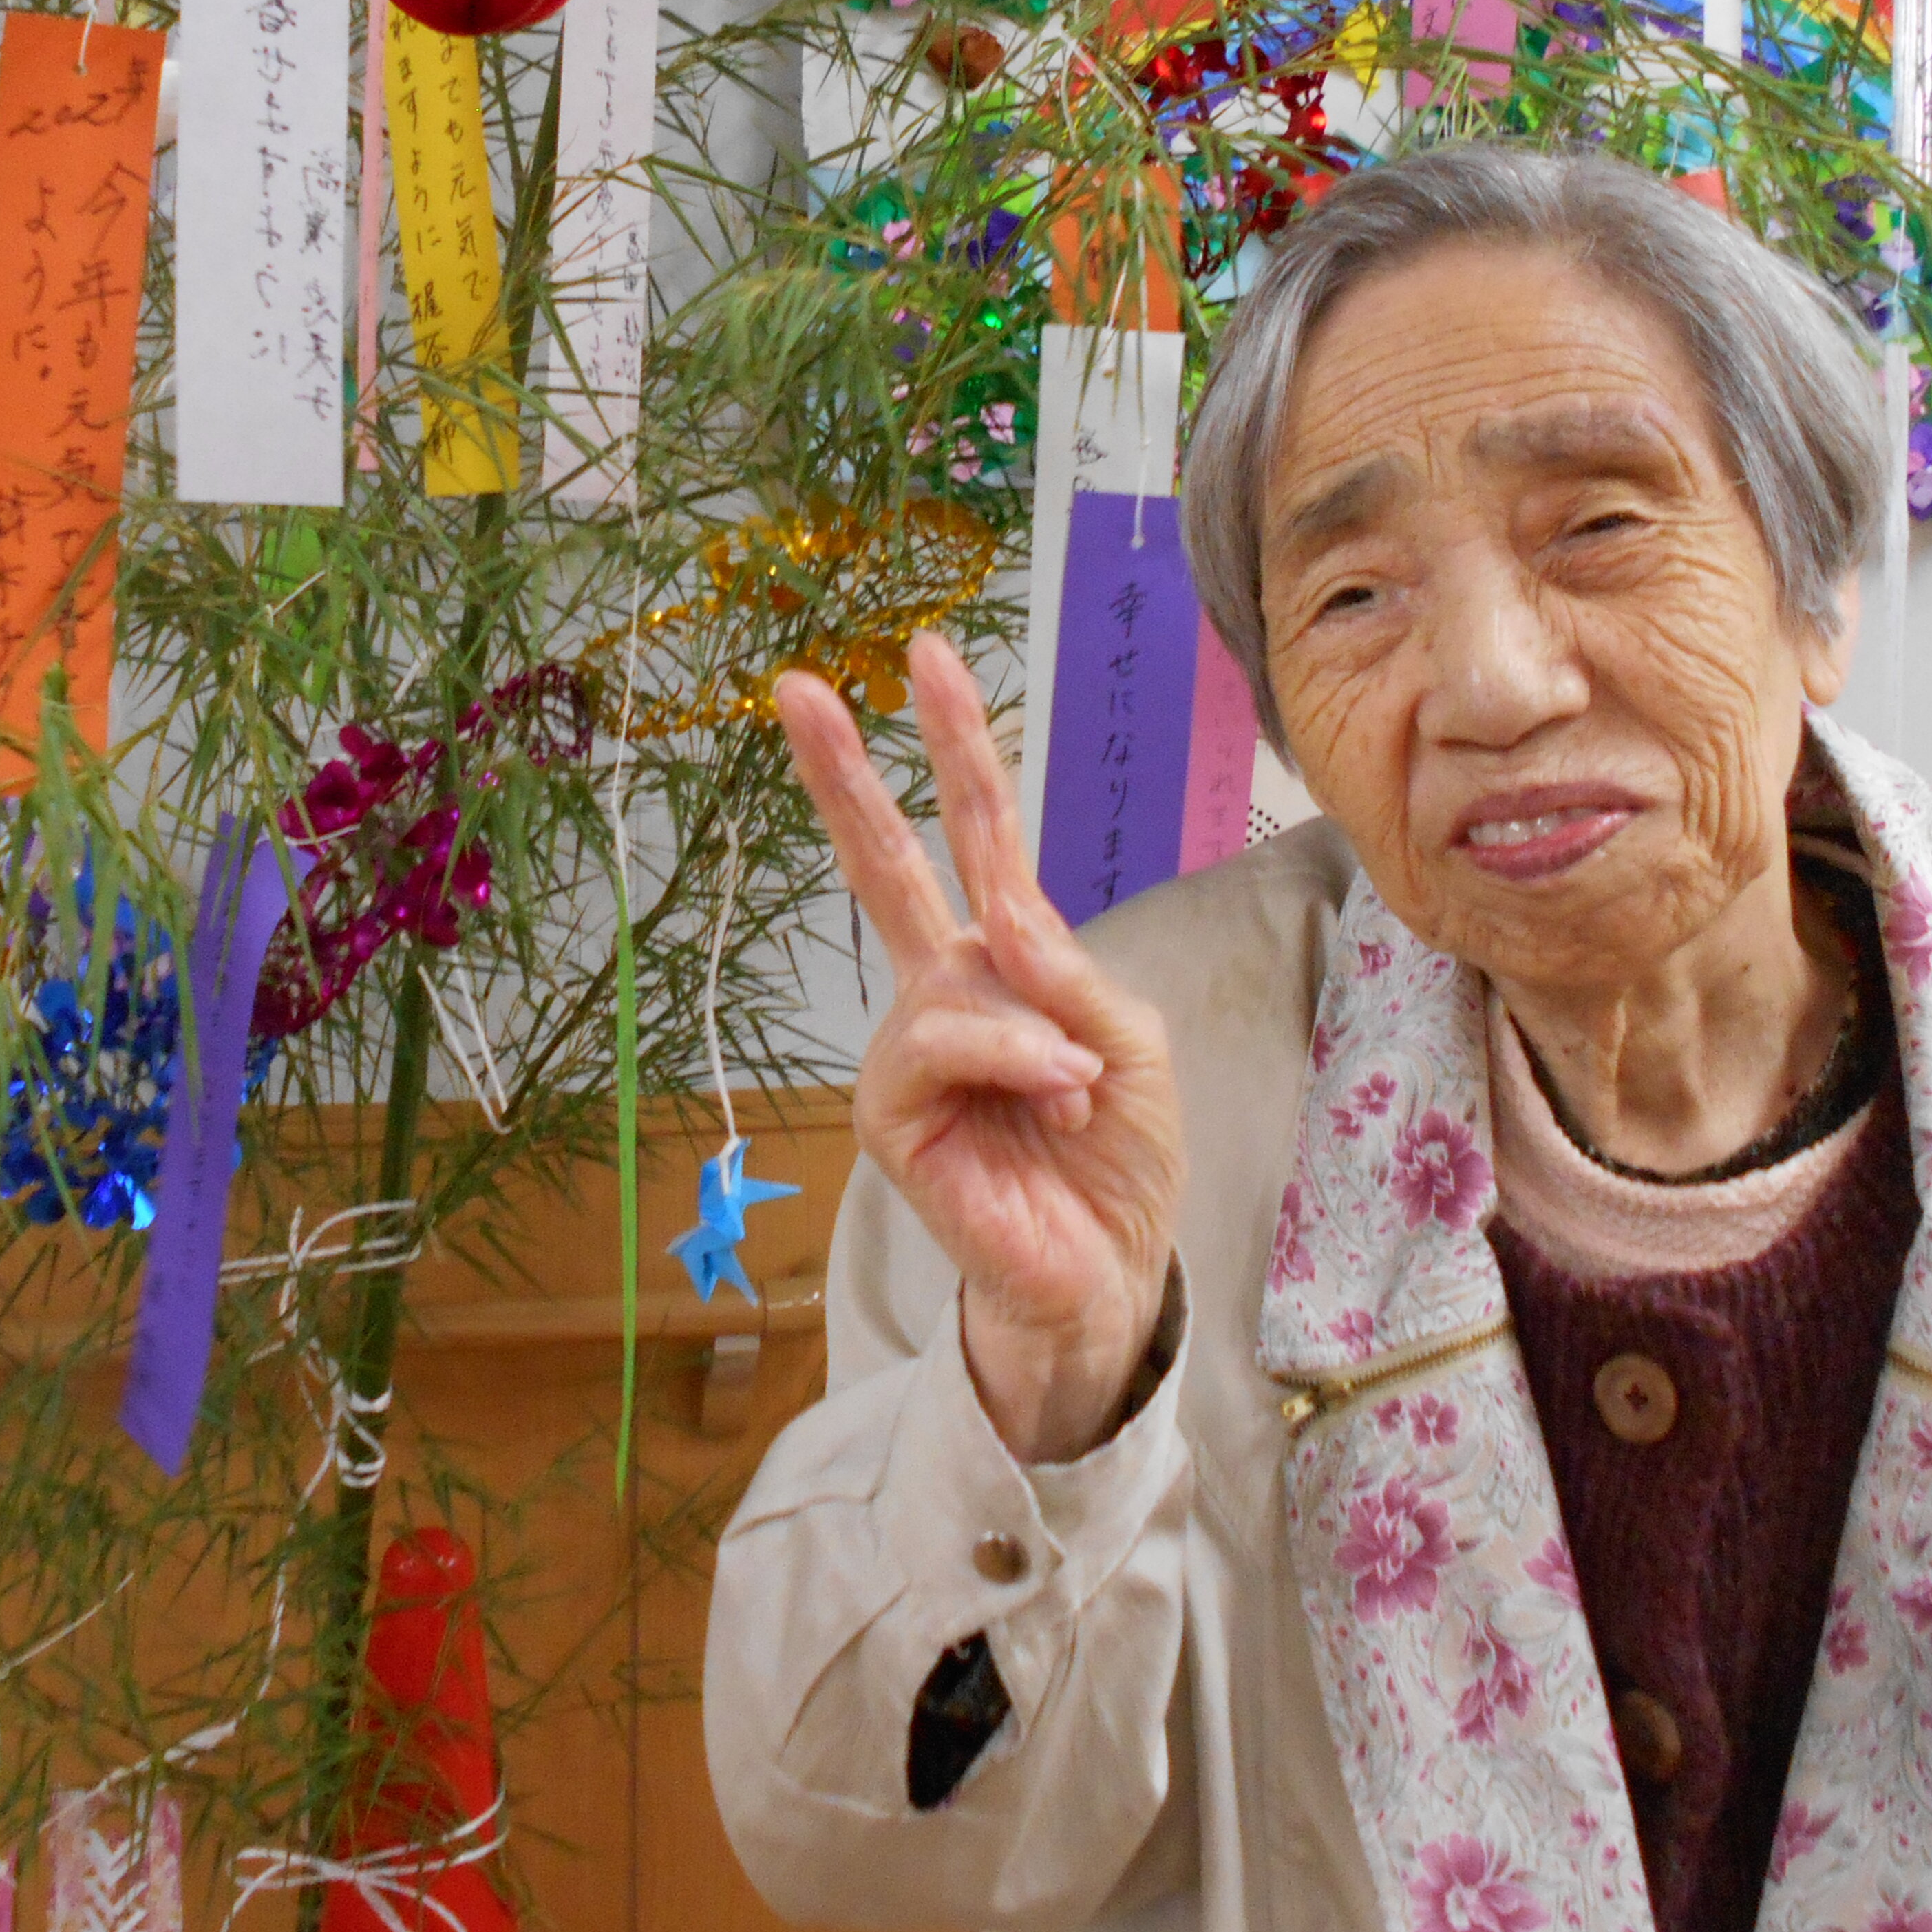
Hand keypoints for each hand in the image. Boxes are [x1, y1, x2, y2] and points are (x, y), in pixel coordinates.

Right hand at [774, 633, 1183, 1463]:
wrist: (1106, 1276)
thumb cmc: (1118, 1159)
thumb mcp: (1132, 1041)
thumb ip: (1069, 972)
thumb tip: (1001, 916)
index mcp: (1005, 963)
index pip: (975, 837)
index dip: (955, 748)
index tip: (925, 655)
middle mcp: (945, 995)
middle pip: (885, 869)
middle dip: (847, 778)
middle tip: (799, 688)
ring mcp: (912, 1054)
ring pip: (950, 990)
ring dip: (1033, 1036)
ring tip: (1078, 1092)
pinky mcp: (893, 1118)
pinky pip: (939, 1049)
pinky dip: (1011, 1065)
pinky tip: (1053, 1102)